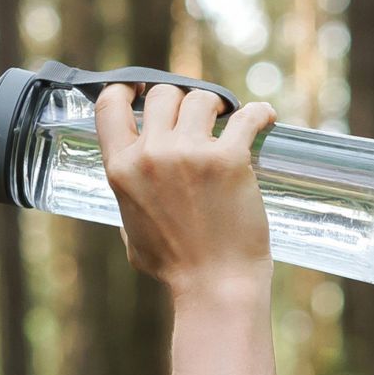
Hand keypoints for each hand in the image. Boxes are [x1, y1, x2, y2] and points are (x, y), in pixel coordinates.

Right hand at [91, 80, 277, 294]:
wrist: (215, 285)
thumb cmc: (175, 267)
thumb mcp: (130, 231)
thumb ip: (129, 196)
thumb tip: (135, 180)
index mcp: (121, 170)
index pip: (110, 104)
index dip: (127, 89)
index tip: (144, 89)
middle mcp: (152, 155)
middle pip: (163, 95)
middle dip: (181, 102)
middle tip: (199, 117)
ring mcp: (190, 154)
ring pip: (202, 98)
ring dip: (217, 107)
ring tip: (228, 121)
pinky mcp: (230, 159)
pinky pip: (247, 116)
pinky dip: (259, 113)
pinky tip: (264, 118)